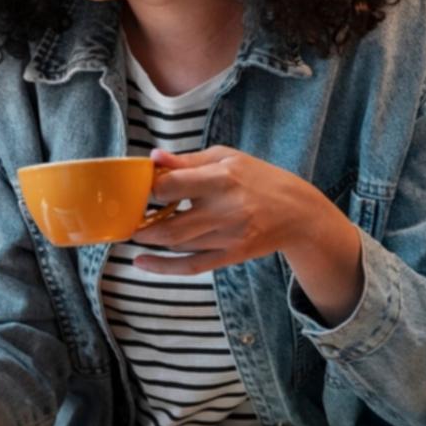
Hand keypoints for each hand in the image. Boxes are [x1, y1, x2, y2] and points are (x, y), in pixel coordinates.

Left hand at [131, 146, 364, 324]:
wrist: (298, 213)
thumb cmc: (258, 178)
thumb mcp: (227, 158)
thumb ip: (188, 160)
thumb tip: (152, 157)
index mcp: (222, 177)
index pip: (172, 186)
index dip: (147, 189)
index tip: (136, 188)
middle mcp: (225, 209)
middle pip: (170, 224)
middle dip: (140, 224)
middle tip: (127, 217)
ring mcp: (228, 236)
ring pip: (177, 245)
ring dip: (148, 241)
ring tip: (133, 232)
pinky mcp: (231, 255)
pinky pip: (191, 266)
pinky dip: (163, 267)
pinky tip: (141, 262)